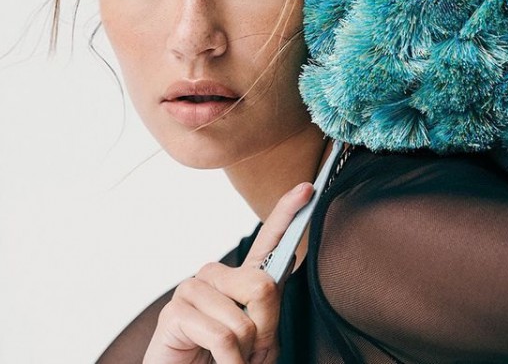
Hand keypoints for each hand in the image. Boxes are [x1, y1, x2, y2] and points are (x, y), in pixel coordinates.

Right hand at [143, 182, 313, 363]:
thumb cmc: (226, 361)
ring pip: (244, 319)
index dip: (287, 212)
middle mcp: (217, 276)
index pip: (269, 239)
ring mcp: (193, 290)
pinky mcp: (174, 312)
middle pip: (264, 286)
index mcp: (242, 278)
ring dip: (244, 351)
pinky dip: (228, 360)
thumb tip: (268, 284)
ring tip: (228, 357)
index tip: (307, 189)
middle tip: (249, 350)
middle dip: (264, 329)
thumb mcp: (260, 339)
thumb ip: (269, 311)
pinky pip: (222, 337)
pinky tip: (216, 362)